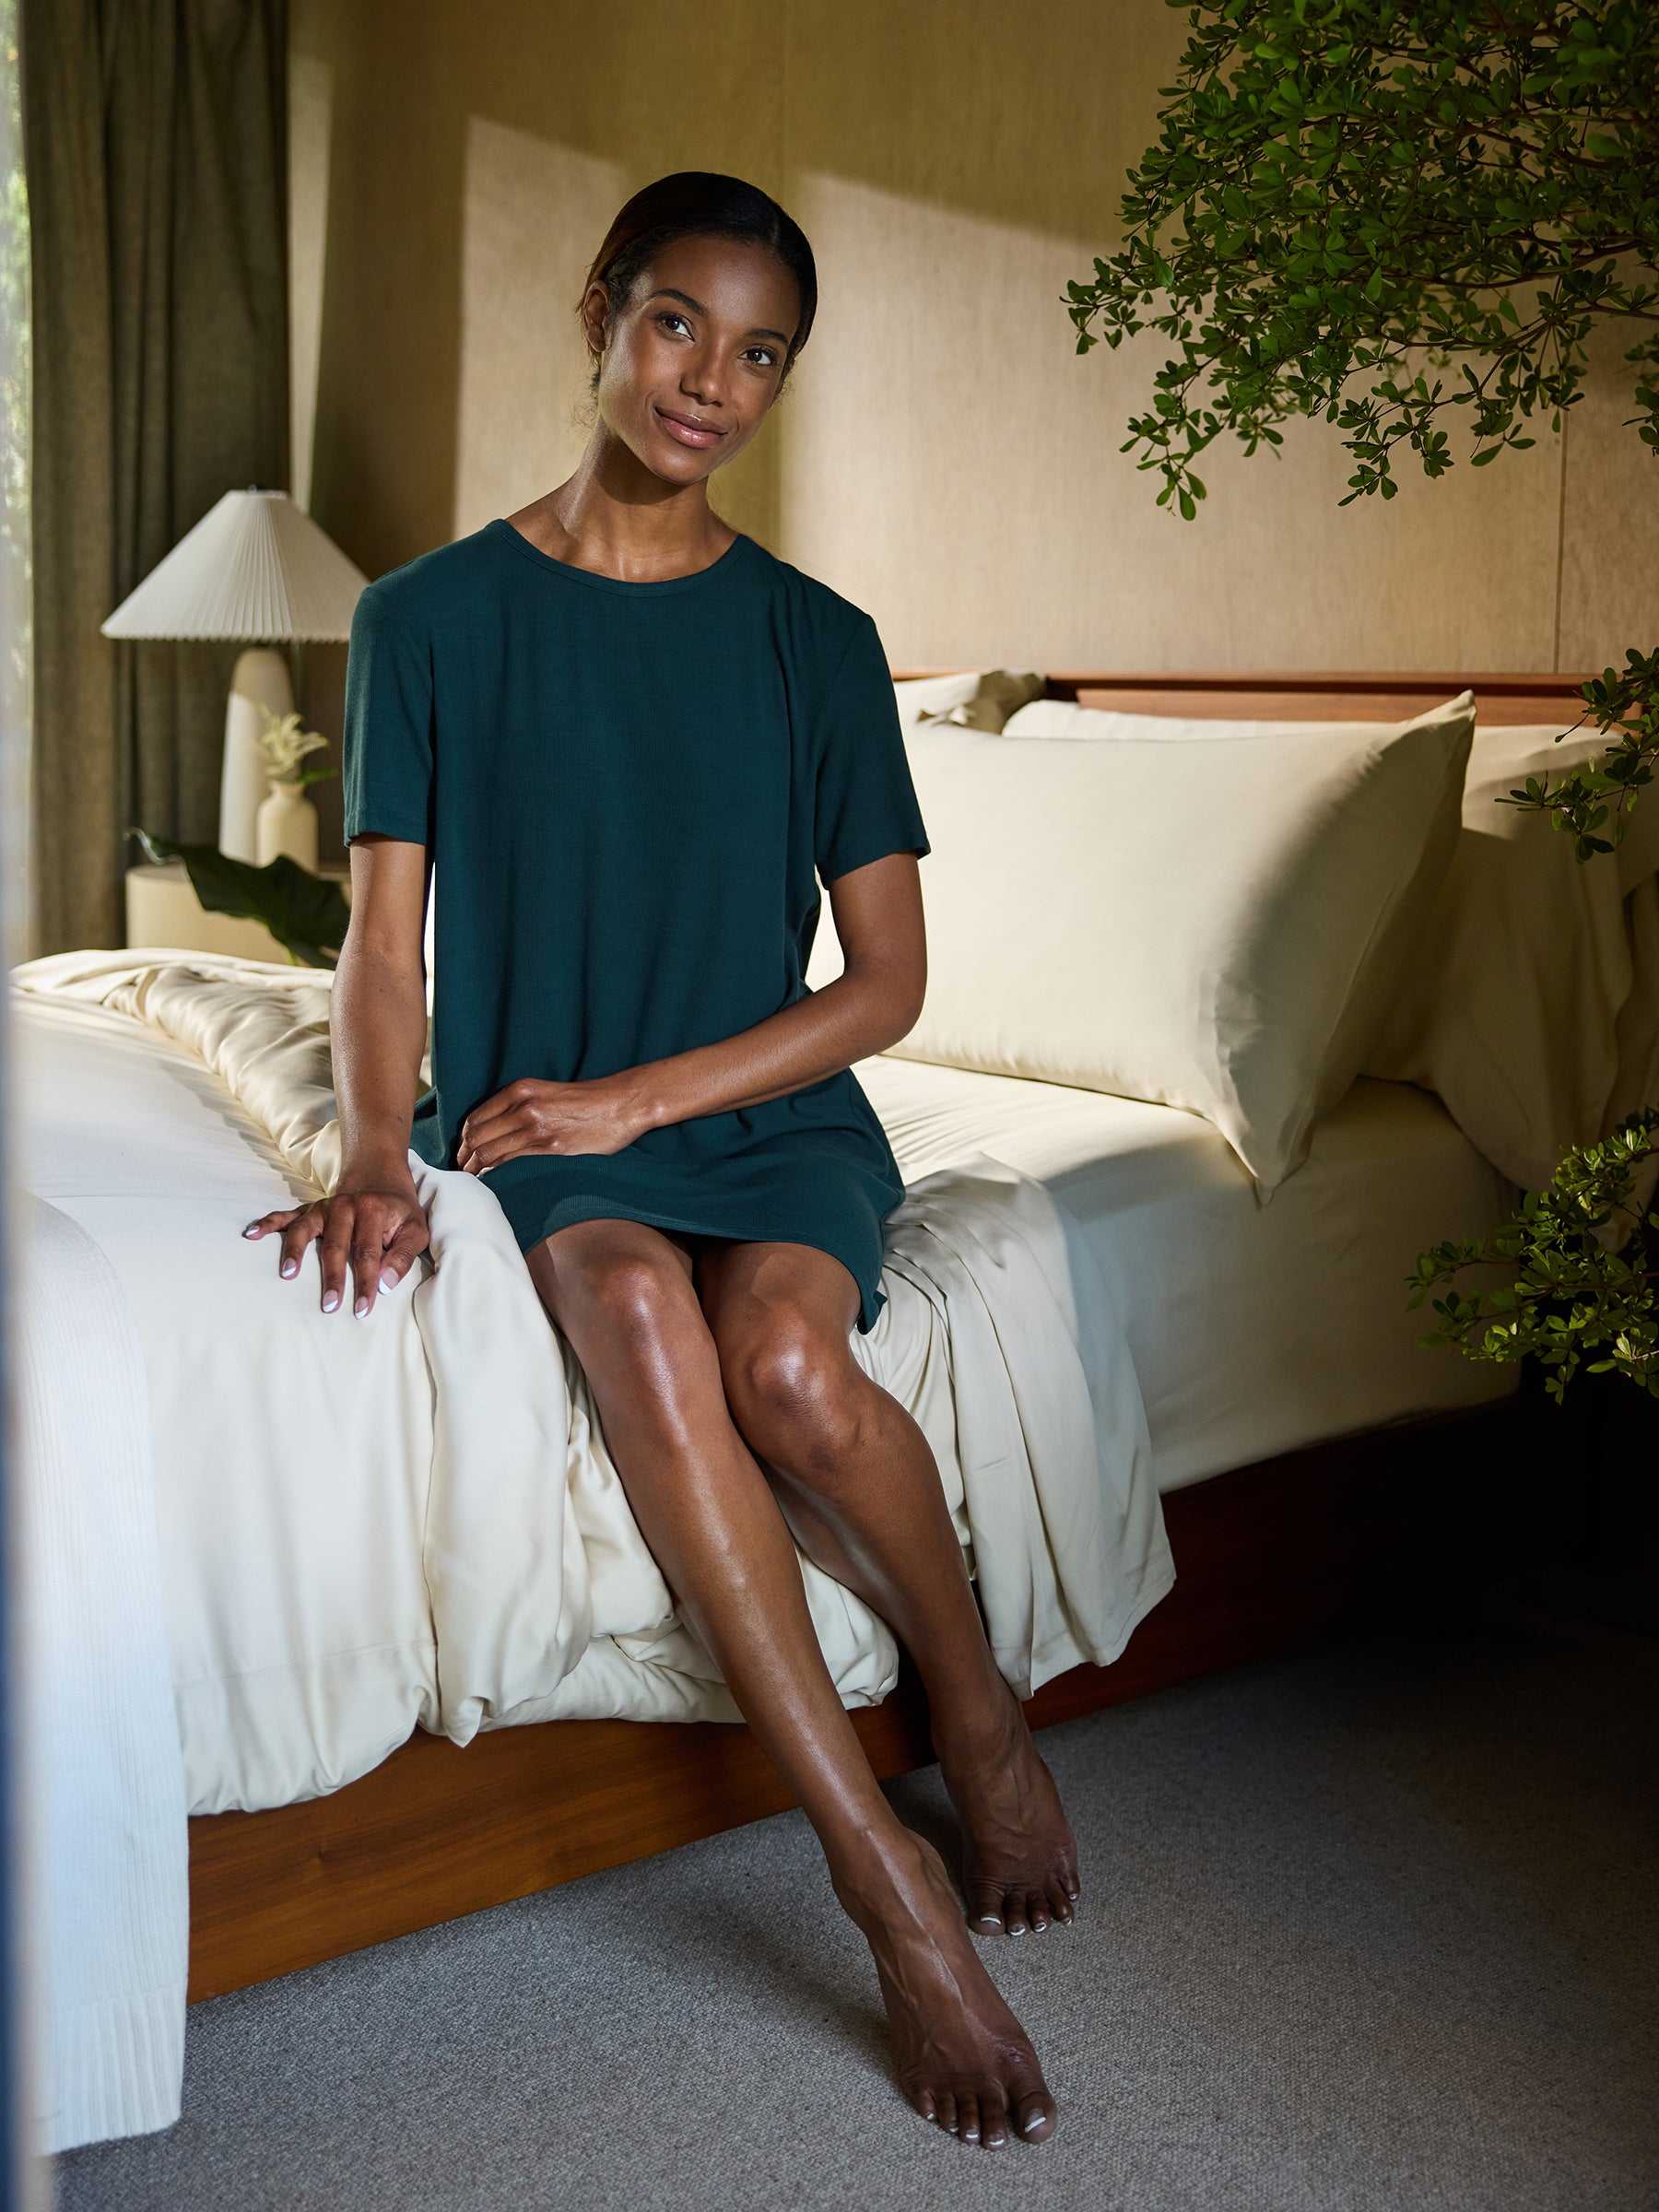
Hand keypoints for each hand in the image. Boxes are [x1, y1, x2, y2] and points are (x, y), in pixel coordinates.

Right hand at [241, 1175, 429, 1317]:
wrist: (379, 1175)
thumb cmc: (399, 1211)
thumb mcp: (415, 1230)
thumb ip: (403, 1256)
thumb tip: (386, 1285)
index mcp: (373, 1211)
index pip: (369, 1253)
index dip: (366, 1282)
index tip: (362, 1309)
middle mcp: (345, 1207)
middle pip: (335, 1246)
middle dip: (332, 1277)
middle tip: (328, 1306)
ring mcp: (323, 1207)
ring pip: (305, 1230)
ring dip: (294, 1252)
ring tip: (287, 1274)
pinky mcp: (309, 1210)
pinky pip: (284, 1216)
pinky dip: (267, 1224)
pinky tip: (250, 1234)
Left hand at [456, 1074, 646, 1174]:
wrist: (622, 1103)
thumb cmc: (589, 1101)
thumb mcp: (547, 1093)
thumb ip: (521, 1107)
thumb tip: (497, 1131)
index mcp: (520, 1090)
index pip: (476, 1117)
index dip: (464, 1138)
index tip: (463, 1152)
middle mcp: (523, 1106)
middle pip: (477, 1136)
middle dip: (464, 1156)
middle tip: (462, 1170)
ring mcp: (535, 1127)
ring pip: (489, 1151)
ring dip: (475, 1168)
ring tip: (473, 1178)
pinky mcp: (549, 1147)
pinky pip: (510, 1162)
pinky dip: (496, 1172)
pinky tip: (493, 1179)